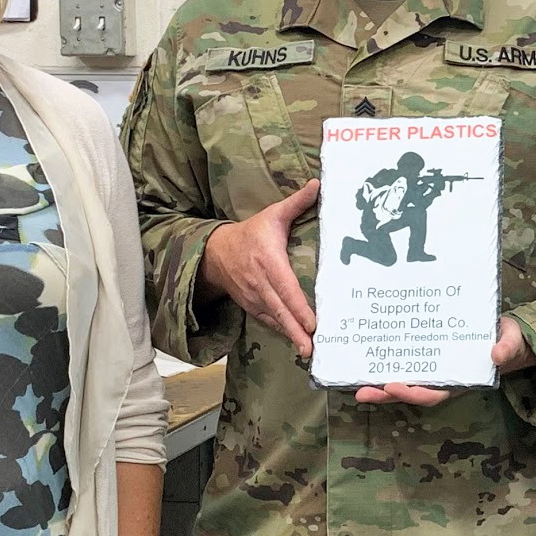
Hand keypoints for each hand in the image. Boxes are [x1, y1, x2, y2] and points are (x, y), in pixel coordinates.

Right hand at [200, 179, 318, 357]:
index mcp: (268, 261)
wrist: (216, 252)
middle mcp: (260, 283)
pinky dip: (282, 332)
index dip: (298, 306)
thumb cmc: (252, 233)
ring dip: (291, 335)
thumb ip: (297, 202)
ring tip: (308, 352)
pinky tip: (297, 343)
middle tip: (311, 348)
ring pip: (275, 319)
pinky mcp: (252, 306)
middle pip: (280, 310)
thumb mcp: (273, 215)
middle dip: (296, 330)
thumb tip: (319, 183)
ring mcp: (254, 298)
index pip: (285, 287)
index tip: (312, 322)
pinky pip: (269, 321)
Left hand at [353, 318, 535, 406]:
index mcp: (460, 379)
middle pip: (411, 392)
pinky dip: (386, 365)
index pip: (434, 393)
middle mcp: (442, 378)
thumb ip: (507, 347)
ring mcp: (433, 368)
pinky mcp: (426, 354)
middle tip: (362, 392)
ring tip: (355, 385)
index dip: (414, 394)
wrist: (505, 334)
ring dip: (380, 385)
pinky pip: (404, 363)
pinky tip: (366, 361)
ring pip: (403, 380)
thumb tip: (496, 355)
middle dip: (387, 395)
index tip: (395, 387)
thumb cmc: (507, 340)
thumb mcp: (512, 341)